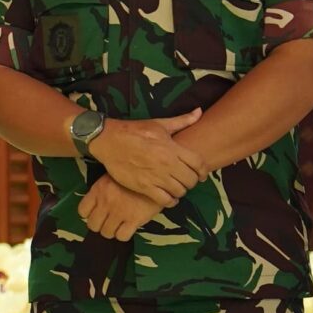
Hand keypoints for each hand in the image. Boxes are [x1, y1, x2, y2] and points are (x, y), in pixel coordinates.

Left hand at [78, 176, 164, 241]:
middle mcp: (105, 203)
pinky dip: (123, 235)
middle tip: (108, 222)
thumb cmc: (135, 175)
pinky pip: (122, 236)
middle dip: (100, 225)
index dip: (89, 215)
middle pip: (93, 225)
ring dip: (112, 231)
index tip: (97, 213)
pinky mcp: (134, 220)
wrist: (157, 176)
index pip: (82, 211)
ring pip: (106, 233)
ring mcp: (119, 212)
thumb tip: (98, 203)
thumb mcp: (114, 177)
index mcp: (98, 190)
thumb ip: (104, 190)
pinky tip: (128, 228)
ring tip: (119, 225)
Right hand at [86, 111, 205, 204]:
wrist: (108, 140)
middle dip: (192, 181)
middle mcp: (167, 164)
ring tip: (177, 187)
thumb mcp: (159, 123)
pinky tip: (169, 197)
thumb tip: (199, 111)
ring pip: (180, 191)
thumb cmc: (134, 131)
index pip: (199, 164)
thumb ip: (182, 120)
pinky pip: (164, 200)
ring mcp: (155, 177)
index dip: (203, 171)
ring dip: (181, 191)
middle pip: (191, 180)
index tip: (201, 174)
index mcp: (172, 148)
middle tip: (186, 180)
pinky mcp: (144, 187)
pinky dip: (170, 201)